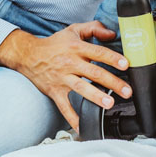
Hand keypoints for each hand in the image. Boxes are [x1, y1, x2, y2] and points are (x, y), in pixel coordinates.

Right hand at [0, 24, 131, 131]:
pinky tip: (82, 128)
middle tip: (127, 91)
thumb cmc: (55, 44)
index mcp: (76, 48)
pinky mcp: (55, 92)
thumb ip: (94, 28)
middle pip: (94, 73)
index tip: (125, 64)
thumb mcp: (74, 30)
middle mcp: (70, 63)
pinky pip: (64, 107)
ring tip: (109, 104)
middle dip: (112, 82)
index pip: (98, 52)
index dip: (112, 58)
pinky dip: (73, 118)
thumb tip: (112, 34)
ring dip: (96, 97)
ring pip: (81, 88)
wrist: (29, 55)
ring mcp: (62, 79)